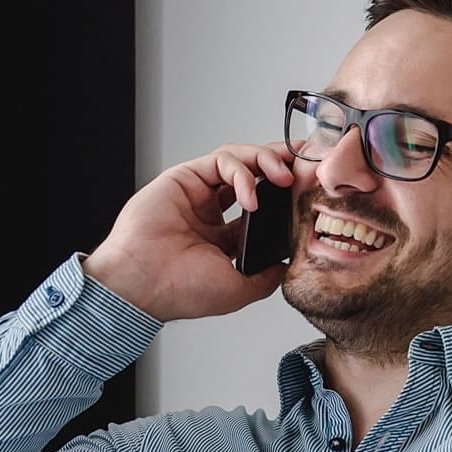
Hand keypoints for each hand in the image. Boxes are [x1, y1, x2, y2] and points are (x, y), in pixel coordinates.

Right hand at [84, 144, 295, 321]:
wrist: (143, 283)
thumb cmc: (178, 291)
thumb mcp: (237, 291)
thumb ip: (264, 277)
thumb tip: (287, 265)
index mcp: (222, 238)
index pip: (263, 206)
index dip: (286, 197)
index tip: (309, 191)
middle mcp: (210, 212)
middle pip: (253, 175)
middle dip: (282, 166)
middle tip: (304, 165)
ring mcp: (197, 193)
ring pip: (239, 160)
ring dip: (266, 162)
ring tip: (284, 177)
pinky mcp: (185, 177)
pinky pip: (221, 161)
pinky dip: (242, 172)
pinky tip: (251, 196)